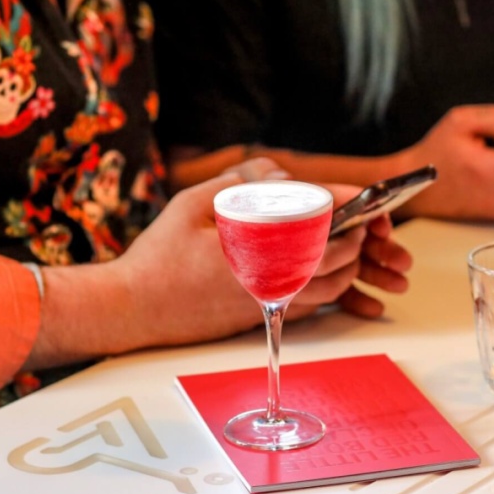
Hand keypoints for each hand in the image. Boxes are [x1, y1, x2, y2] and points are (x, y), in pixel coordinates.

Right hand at [116, 167, 388, 346]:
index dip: (344, 204)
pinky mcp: (261, 317)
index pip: (319, 221)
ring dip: (344, 265)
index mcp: (257, 244)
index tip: (358, 194)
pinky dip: (324, 286)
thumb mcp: (192, 204)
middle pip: (335, 258)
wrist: (136, 308)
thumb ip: (240, 185)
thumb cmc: (160, 255)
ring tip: (345, 244)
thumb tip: (280, 176)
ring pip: (329, 288)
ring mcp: (268, 301)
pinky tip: (317, 269)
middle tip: (358, 218)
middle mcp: (270, 277)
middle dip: (353, 236)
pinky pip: (308, 304)